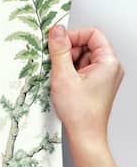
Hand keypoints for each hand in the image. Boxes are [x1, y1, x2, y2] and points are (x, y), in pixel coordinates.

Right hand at [47, 24, 124, 146]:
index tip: (57, 43)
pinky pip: (82, 70)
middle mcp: (110, 68)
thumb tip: (56, 31)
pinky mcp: (96, 86)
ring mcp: (104, 77)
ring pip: (82, 58)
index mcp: (108, 62)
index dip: (73, 36)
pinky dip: (70, 74)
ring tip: (60, 79)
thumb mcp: (63, 76)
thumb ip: (59, 50)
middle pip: (87, 45)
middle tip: (56, 64)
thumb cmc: (80, 112)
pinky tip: (63, 84)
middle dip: (68, 52)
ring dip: (67, 64)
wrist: (85, 135)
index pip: (92, 34)